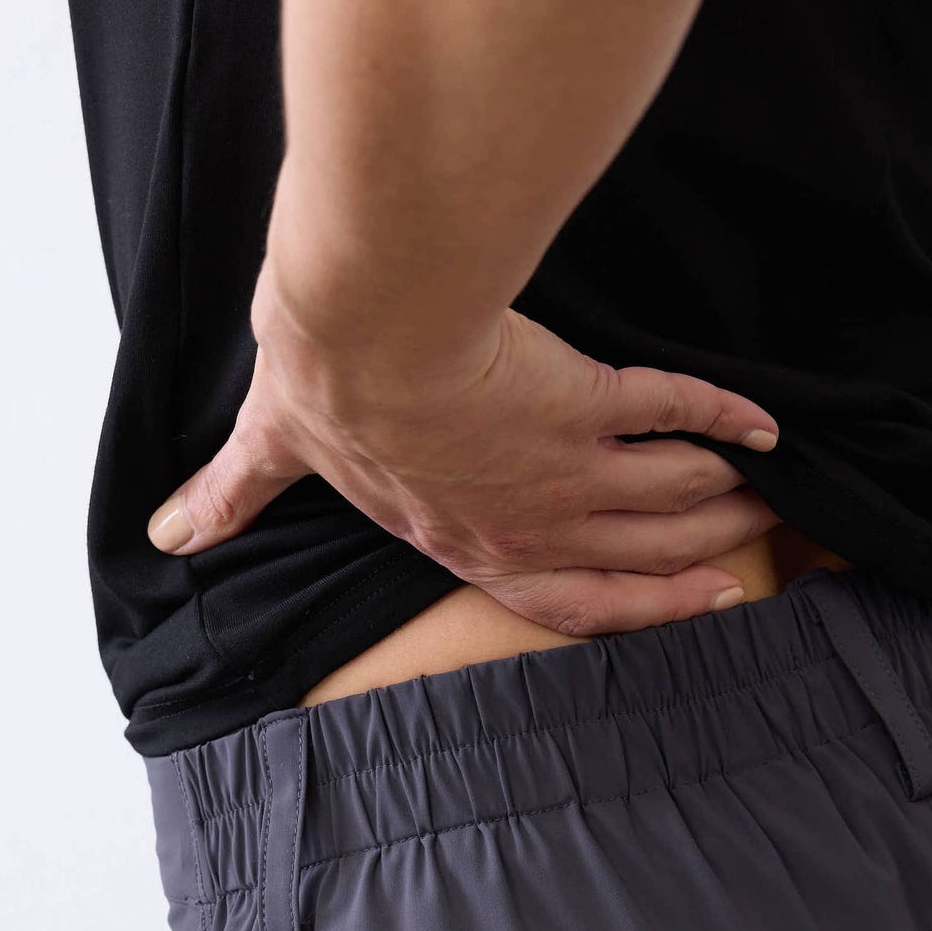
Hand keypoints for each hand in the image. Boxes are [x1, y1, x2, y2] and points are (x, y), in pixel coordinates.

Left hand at [147, 264, 781, 634]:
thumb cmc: (323, 378)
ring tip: (765, 490)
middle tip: (750, 539)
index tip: (689, 603)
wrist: (363, 322)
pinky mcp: (590, 403)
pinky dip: (726, 421)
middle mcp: (527, 518)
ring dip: (721, 495)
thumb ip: (234, 491)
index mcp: (465, 537)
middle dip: (698, 552)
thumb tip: (165, 535)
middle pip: (636, 553)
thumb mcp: (272, 444)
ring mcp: (567, 466)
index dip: (634, 608)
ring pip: (668, 494)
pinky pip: (675, 418)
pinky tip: (765, 425)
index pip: (566, 598)